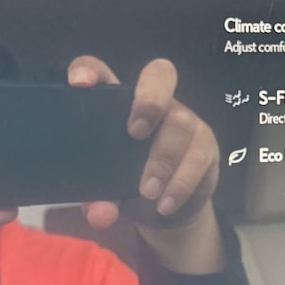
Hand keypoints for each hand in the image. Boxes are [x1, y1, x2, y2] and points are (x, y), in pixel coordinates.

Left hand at [67, 56, 223, 273]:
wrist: (165, 210)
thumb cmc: (127, 186)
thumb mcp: (107, 195)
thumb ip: (98, 202)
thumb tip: (100, 215)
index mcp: (118, 103)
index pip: (102, 71)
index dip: (90, 69)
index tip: (79, 83)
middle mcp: (154, 103)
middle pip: (160, 73)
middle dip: (149, 99)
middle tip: (134, 132)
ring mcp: (183, 120)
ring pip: (180, 122)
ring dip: (162, 159)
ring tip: (146, 192)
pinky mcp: (205, 145)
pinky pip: (198, 156)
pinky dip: (180, 182)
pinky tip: (165, 203)